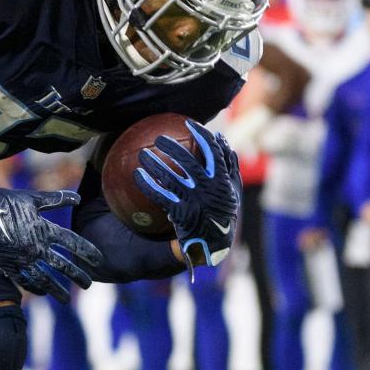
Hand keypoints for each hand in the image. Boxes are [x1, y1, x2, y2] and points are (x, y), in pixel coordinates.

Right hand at [0, 179, 101, 301]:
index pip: (73, 243)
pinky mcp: (8, 265)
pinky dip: (36, 288)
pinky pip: (25, 281)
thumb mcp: (31, 198)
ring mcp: (22, 259)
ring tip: (67, 298)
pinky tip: (43, 293)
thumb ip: (55, 199)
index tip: (99, 260)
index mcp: (43, 229)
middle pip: (63, 266)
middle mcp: (36, 247)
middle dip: (78, 276)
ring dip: (58, 290)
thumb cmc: (4, 201)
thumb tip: (77, 198)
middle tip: (88, 284)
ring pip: (45, 279)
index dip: (87, 252)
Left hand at [133, 120, 238, 268]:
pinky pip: (160, 196)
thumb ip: (229, 166)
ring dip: (155, 164)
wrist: (213, 246)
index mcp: (223, 182)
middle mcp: (209, 190)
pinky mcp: (181, 214)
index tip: (189, 123)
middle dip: (173, 147)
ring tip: (142, 154)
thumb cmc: (221, 213)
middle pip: (190, 162)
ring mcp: (195, 202)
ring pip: (171, 178)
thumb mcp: (232, 191)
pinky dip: (148, 184)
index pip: (214, 153)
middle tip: (159, 138)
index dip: (202, 135)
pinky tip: (137, 175)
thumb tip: (222, 139)